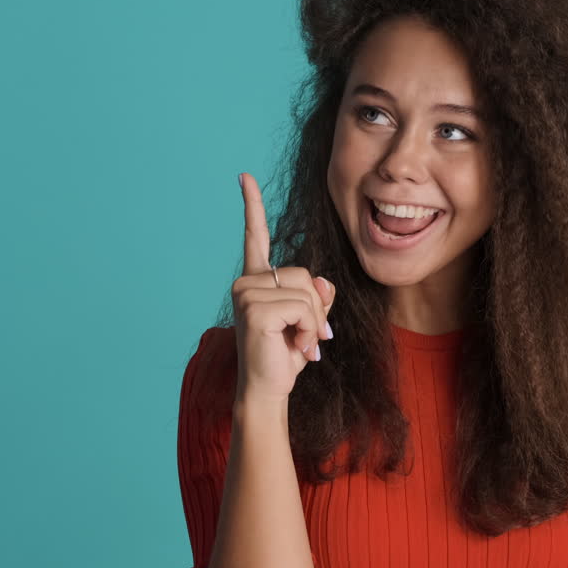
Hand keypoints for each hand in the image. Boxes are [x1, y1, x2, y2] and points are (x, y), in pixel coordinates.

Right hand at [231, 172, 336, 404]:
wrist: (267, 391)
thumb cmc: (285, 357)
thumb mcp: (309, 321)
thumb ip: (317, 297)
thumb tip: (322, 284)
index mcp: (256, 279)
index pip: (255, 236)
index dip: (252, 205)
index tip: (244, 177)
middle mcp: (246, 281)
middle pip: (305, 274)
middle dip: (317, 308)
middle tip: (307, 338)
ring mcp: (246, 293)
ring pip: (307, 292)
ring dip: (315, 323)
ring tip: (300, 344)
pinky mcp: (255, 310)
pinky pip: (304, 308)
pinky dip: (310, 330)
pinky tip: (297, 348)